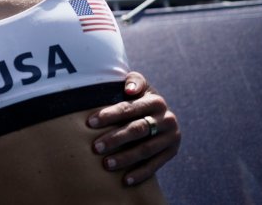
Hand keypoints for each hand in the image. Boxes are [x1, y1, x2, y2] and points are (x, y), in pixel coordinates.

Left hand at [87, 71, 180, 185]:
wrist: (159, 115)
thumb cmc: (138, 98)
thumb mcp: (138, 85)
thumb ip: (134, 81)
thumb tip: (129, 89)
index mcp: (156, 101)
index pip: (129, 108)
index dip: (109, 115)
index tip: (90, 122)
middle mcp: (167, 119)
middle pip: (138, 130)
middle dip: (115, 138)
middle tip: (95, 147)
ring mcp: (171, 137)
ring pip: (146, 150)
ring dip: (125, 158)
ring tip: (106, 164)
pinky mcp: (172, 152)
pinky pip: (155, 165)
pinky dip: (140, 174)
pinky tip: (125, 180)